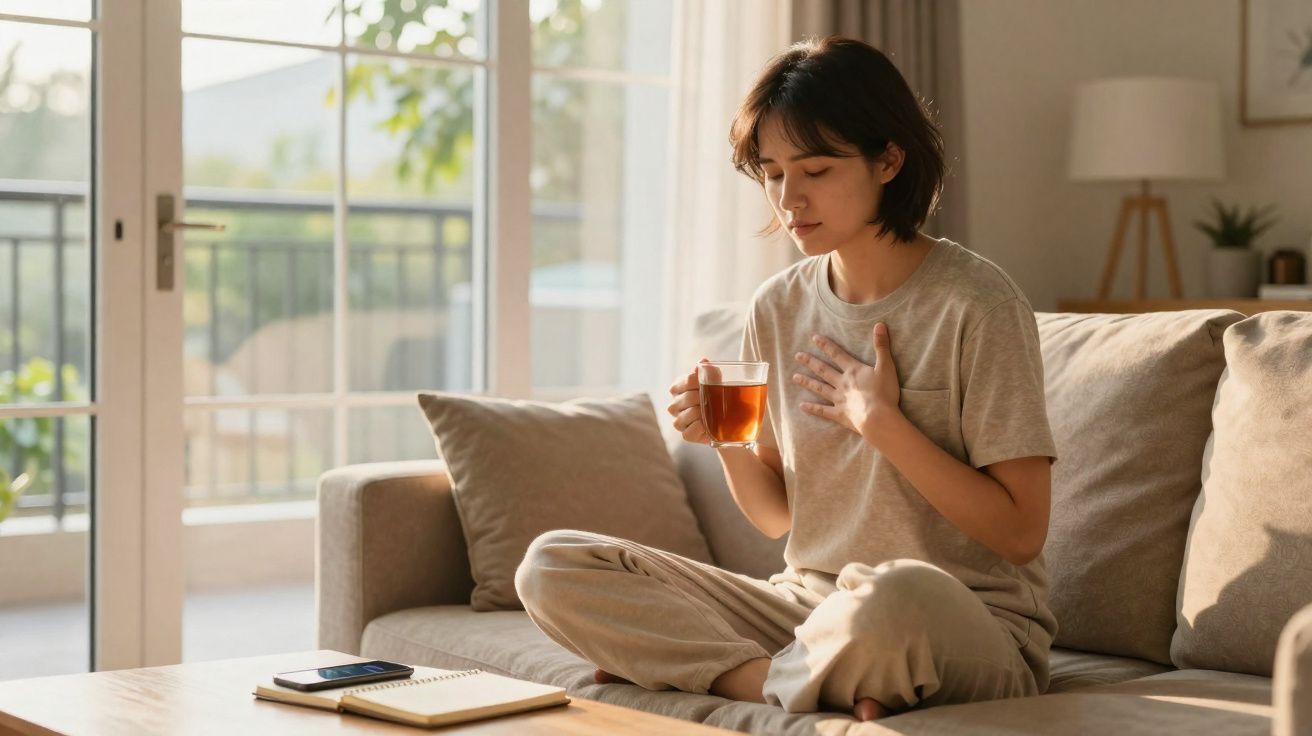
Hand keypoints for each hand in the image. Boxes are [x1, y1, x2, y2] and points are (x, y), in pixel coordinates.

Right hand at [667, 358, 715, 444]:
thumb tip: (703, 362)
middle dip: (704, 398)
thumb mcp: (716, 382)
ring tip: (711, 413)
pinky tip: (707, 425)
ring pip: (686, 415)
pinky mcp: (685, 435)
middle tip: (714, 400)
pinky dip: (700, 428)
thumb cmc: (718, 397)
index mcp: (678, 388)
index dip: (701, 382)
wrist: (729, 420)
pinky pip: (689, 432)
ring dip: (701, 414)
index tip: (712, 384)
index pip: (687, 380)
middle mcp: (674, 405)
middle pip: (688, 397)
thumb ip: (709, 372)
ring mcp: (678, 421)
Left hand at [792, 322, 901, 443]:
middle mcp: (842, 383)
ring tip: (795, 377)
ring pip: (819, 388)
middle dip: (810, 362)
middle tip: (797, 356)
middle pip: (823, 370)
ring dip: (807, 382)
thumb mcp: (886, 367)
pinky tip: (801, 406)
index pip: (837, 354)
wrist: (878, 418)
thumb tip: (880, 324)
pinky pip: (822, 410)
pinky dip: (812, 408)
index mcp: (853, 370)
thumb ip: (882, 346)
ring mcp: (839, 399)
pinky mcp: (839, 414)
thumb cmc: (884, 393)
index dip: (826, 345)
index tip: (814, 338)